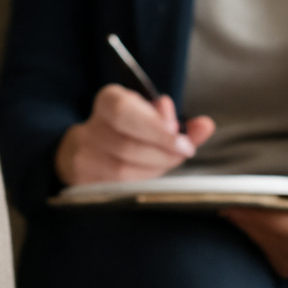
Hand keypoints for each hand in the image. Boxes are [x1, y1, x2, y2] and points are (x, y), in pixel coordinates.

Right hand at [55, 84, 216, 185]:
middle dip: (163, 153)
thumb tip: (204, 126)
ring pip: (123, 170)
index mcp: (107, 101)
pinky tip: (152, 172)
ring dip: (155, 168)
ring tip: (170, 160)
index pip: (123, 111)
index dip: (154, 127)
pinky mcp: (83, 180)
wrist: (92, 145)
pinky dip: (142, 180)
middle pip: (127, 145)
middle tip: (184, 152)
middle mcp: (89, 127)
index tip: (182, 140)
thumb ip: (179, 121)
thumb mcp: (151, 113)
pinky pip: (117, 186)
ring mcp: (83, 156)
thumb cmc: (130, 127)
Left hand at [222, 159, 287, 277]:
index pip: (286, 226)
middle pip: (270, 237)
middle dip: (247, 217)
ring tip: (229, 204)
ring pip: (264, 245)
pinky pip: (265, 251)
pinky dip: (254, 233)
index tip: (235, 200)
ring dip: (246, 226)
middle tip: (221, 198)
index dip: (259, 213)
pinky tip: (244, 217)